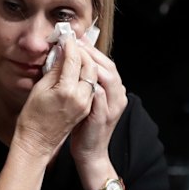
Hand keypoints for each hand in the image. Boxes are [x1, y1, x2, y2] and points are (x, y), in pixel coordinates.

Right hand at [12, 35, 94, 159]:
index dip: (70, 45)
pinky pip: (91, 85)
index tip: (66, 36)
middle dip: (83, 51)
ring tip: (78, 51)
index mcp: (67, 91)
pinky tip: (79, 66)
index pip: (74, 60)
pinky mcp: (86, 108)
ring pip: (94, 75)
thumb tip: (61, 53)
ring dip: (88, 61)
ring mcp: (85, 104)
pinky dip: (87, 73)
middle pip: (90, 65)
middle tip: (74, 41)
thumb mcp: (40, 89)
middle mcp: (80, 97)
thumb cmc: (32, 118)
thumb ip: (54, 69)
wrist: (37, 143)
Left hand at [69, 39, 126, 173]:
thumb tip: (71, 58)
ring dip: (93, 65)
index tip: (78, 38)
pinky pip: (100, 99)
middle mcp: (117, 96)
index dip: (92, 49)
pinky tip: (81, 78)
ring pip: (108, 79)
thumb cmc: (85, 123)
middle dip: (92, 52)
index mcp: (114, 89)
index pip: (106, 62)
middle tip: (76, 41)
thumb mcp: (86, 97)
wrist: (89, 151)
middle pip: (109, 66)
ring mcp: (112, 107)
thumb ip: (84, 80)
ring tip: (78, 54)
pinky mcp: (103, 118)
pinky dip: (92, 86)